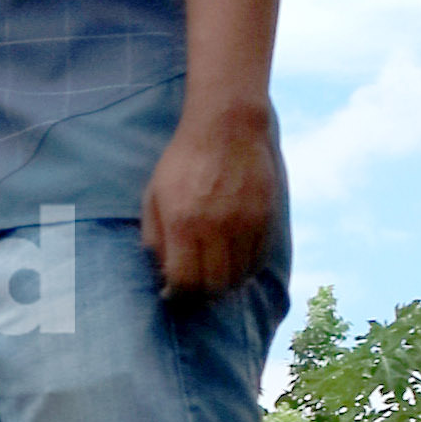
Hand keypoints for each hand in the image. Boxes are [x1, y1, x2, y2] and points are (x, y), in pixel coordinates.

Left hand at [141, 101, 279, 297]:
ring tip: (213, 277)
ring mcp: (245, 223)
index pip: (184, 280)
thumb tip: (161, 273)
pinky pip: (258, 259)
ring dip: (225, 284)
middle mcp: (217, 227)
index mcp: (184, 222)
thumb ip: (154, 237)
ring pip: (239, 276)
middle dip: (200, 295)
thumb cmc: (183, 161)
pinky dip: (245, 269)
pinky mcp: (266, 218)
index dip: (177, 295)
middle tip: (193, 290)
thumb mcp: (154, 195)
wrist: (227, 126)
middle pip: (214, 285)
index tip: (172, 294)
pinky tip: (233, 263)